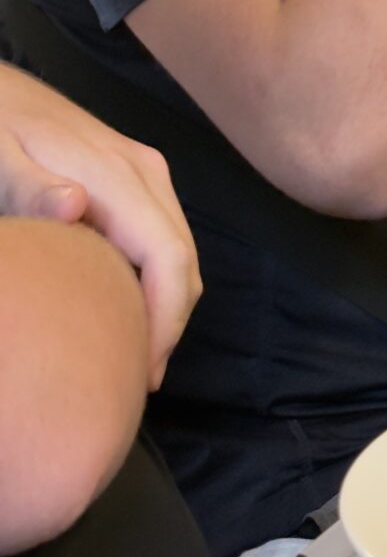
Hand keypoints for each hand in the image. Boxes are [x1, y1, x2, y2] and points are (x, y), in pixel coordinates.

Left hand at [0, 66, 200, 387]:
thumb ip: (30, 185)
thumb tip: (75, 208)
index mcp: (117, 175)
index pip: (168, 256)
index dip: (166, 318)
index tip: (143, 369)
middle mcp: (146, 174)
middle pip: (185, 259)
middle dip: (171, 323)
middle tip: (137, 382)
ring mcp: (145, 174)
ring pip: (180, 251)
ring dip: (167, 304)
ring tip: (133, 357)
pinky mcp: (136, 179)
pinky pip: (163, 238)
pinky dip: (158, 280)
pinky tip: (126, 310)